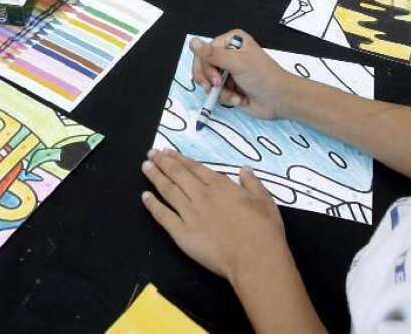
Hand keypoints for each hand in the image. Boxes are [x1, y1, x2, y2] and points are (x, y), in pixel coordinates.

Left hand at [141, 149, 288, 281]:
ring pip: (168, 191)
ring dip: (155, 177)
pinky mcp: (182, 234)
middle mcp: (201, 195)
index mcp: (220, 186)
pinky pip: (164, 216)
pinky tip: (145, 196)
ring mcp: (190, 214)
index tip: (168, 151)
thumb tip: (244, 169)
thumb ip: (253, 183)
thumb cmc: (264, 230)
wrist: (255, 258)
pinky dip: (153, 205)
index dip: (180, 159)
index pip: (195, 168)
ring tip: (145, 166)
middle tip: (151, 154)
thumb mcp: (265, 200)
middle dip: (163, 162)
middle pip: (178, 175)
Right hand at [190, 29, 296, 118]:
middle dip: (210, 80)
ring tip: (234, 96)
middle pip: (202, 66)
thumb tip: (192, 41)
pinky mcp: (230, 87)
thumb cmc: (262, 77)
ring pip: (208, 81)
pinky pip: (216, 92)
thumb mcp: (237, 63)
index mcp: (231, 41)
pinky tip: (239, 99)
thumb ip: (213, 54)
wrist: (280, 100)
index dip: (205, 66)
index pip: (204, 51)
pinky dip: (226, 98)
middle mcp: (228, 54)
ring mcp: (228, 71)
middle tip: (218, 87)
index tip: (215, 78)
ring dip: (220, 92)